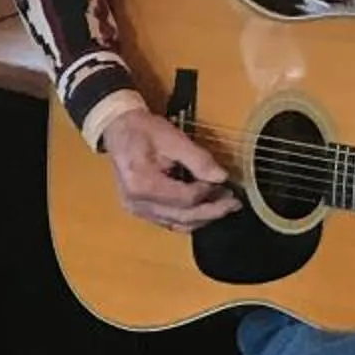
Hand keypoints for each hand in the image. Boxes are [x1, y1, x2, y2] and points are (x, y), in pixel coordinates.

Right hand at [104, 110, 238, 231]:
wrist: (120, 131)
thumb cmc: (143, 131)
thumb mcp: (173, 138)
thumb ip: (198, 159)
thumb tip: (221, 177)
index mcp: (142, 184)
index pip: (185, 198)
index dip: (208, 192)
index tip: (223, 181)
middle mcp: (138, 203)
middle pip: (183, 216)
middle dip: (212, 211)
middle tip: (234, 203)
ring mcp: (137, 210)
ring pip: (178, 224)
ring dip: (203, 218)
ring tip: (223, 207)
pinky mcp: (141, 211)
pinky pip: (170, 222)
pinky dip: (189, 219)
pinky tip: (204, 210)